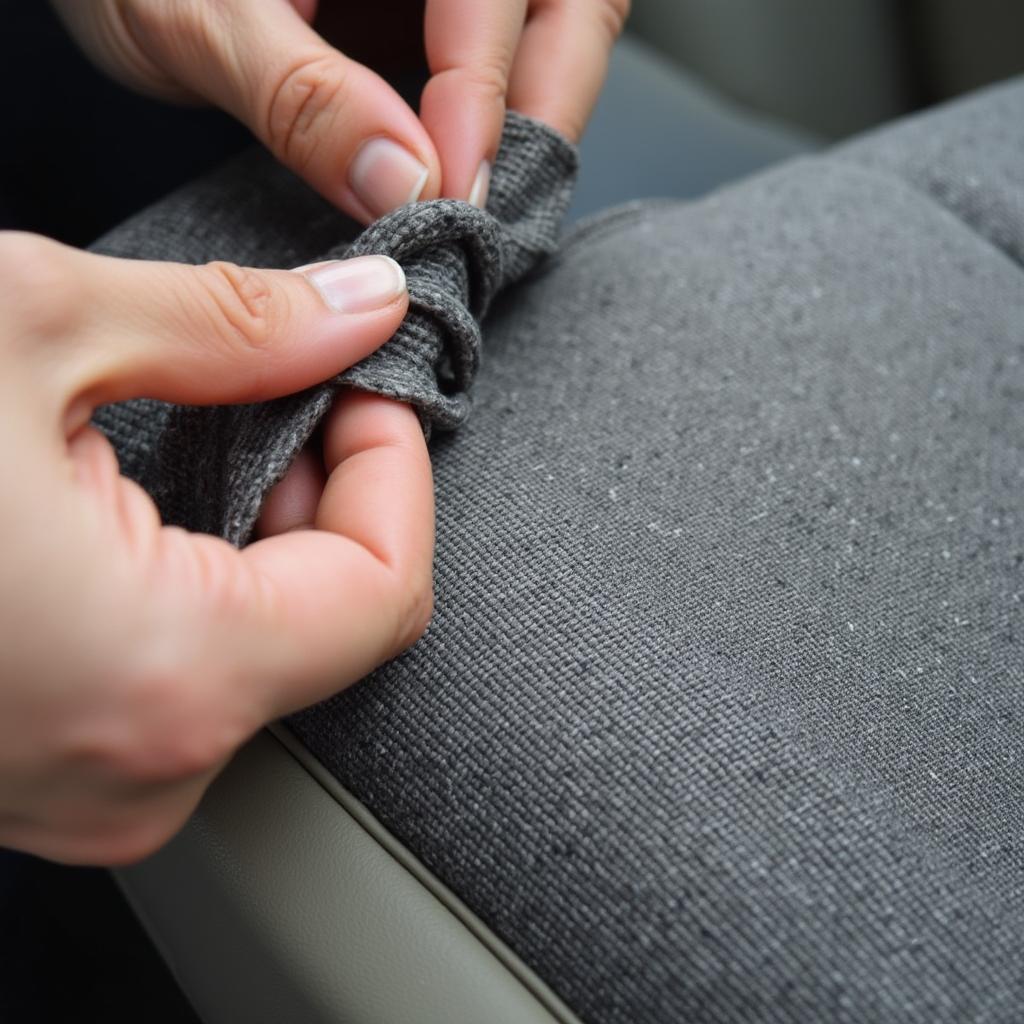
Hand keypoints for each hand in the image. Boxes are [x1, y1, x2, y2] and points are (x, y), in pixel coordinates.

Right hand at [0, 233, 433, 864]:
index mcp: (161, 676)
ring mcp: (92, 790)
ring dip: (267, 534)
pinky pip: (183, 676)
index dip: (395, 474)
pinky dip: (203, 583)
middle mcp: (138, 770)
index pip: (384, 592)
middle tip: (299, 389)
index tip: (368, 387)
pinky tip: (158, 504)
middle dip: (333, 492)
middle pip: (333, 623)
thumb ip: (237, 327)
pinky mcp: (47, 770)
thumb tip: (363, 315)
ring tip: (222, 434)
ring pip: (264, 652)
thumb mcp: (30, 329)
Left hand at [51, 0, 628, 218]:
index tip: (450, 191)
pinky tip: (456, 173)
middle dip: (542, 108)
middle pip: (565, 6)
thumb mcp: (193, 16)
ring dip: (531, 119)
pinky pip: (509, 55)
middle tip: (488, 207)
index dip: (485, 90)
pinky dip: (497, 121)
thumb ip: (300, 94)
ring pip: (551, 30)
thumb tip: (401, 180)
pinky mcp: (435, 11)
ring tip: (479, 199)